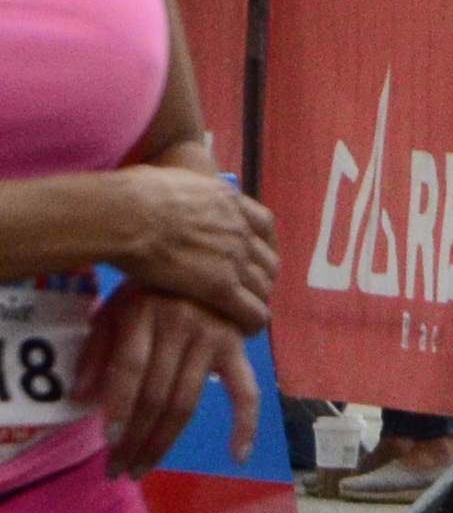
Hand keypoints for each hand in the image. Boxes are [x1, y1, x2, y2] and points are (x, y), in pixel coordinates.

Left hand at [81, 284, 251, 475]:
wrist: (201, 254)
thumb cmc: (150, 287)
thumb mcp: (115, 308)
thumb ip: (97, 350)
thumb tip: (81, 399)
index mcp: (144, 311)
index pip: (130, 368)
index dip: (118, 406)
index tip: (106, 441)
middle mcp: (180, 325)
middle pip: (156, 394)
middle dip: (134, 437)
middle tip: (118, 469)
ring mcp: (212, 337)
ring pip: (186, 402)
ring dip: (163, 442)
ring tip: (142, 468)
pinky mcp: (236, 348)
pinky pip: (245, 391)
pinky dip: (245, 424)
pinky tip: (237, 455)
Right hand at [108, 160, 278, 324]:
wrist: (125, 214)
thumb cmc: (130, 196)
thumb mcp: (171, 182)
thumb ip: (187, 194)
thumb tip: (177, 195)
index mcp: (228, 201)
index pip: (263, 225)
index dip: (259, 245)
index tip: (249, 258)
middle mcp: (238, 228)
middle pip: (267, 260)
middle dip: (259, 277)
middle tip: (243, 292)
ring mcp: (233, 258)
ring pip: (263, 287)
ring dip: (255, 301)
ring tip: (240, 314)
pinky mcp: (221, 286)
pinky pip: (253, 311)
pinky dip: (252, 323)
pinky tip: (242, 330)